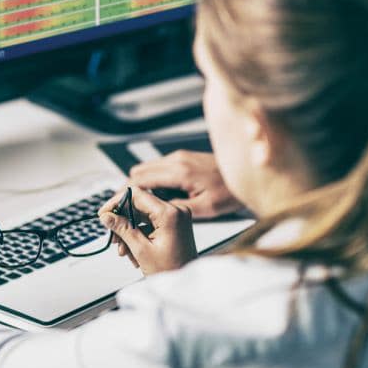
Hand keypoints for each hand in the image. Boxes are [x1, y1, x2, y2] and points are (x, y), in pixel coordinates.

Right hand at [99, 186, 196, 275]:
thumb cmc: (170, 271)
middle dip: (123, 221)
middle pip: (139, 205)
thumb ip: (122, 229)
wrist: (185, 286)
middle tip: (113, 236)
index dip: (116, 202)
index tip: (104, 214)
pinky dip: (139, 234)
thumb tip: (106, 216)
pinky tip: (133, 251)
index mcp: (169, 213)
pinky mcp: (175, 225)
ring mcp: (176, 217)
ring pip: (143, 215)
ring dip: (129, 231)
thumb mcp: (141, 250)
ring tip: (123, 250)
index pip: (137, 194)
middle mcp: (175, 211)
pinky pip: (151, 223)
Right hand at [128, 150, 242, 218]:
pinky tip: (160, 196)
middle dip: (131, 189)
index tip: (120, 206)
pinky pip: (159, 167)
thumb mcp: (204, 208)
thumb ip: (176, 208)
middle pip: (138, 171)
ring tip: (144, 205)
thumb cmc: (230, 192)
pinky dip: (153, 180)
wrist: (247, 174)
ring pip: (147, 168)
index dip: (126, 193)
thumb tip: (154, 211)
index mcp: (179, 172)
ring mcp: (179, 156)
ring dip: (141, 184)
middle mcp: (176, 160)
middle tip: (131, 208)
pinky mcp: (183, 158)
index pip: (140, 179)